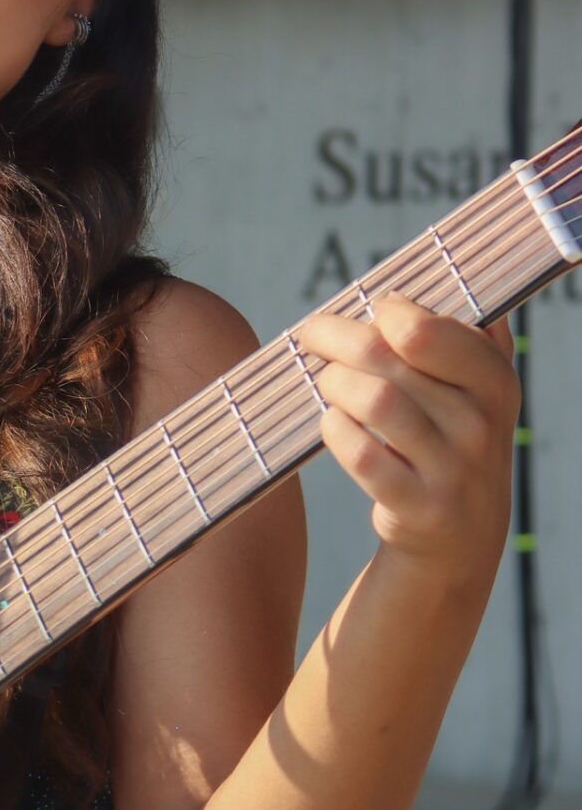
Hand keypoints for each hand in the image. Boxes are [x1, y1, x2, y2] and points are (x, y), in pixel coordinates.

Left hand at [295, 292, 519, 586]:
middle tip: (314, 336)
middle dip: (337, 338)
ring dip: (333, 383)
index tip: (366, 309)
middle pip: (387, 356)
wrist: (460, 532)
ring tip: (327, 382)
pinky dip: (334, 430)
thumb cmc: (451, 437)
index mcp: (494, 379)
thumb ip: (464, 332)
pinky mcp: (419, 507)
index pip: (426, 327)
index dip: (384, 311)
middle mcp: (481, 423)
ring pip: (372, 400)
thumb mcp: (476, 387)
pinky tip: (334, 424)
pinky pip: (360, 453)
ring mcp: (452, 468)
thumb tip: (418, 277)